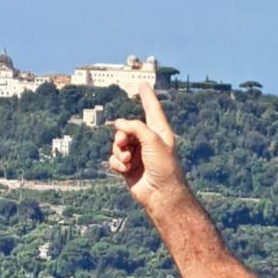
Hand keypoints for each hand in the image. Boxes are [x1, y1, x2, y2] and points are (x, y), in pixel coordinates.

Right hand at [110, 83, 184, 208]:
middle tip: (125, 143)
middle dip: (122, 135)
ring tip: (127, 160)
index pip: (152, 109)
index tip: (143, 83)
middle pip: (127, 128)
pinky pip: (114, 159)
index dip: (147, 96)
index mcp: (159, 132)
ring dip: (119, 150)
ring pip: (118, 143)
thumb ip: (135, 127)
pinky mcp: (128, 167)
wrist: (161, 194)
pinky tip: (124, 169)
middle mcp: (148, 142)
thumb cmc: (164, 166)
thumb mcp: (153, 140)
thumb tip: (118, 124)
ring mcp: (137, 154)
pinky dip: (116, 162)